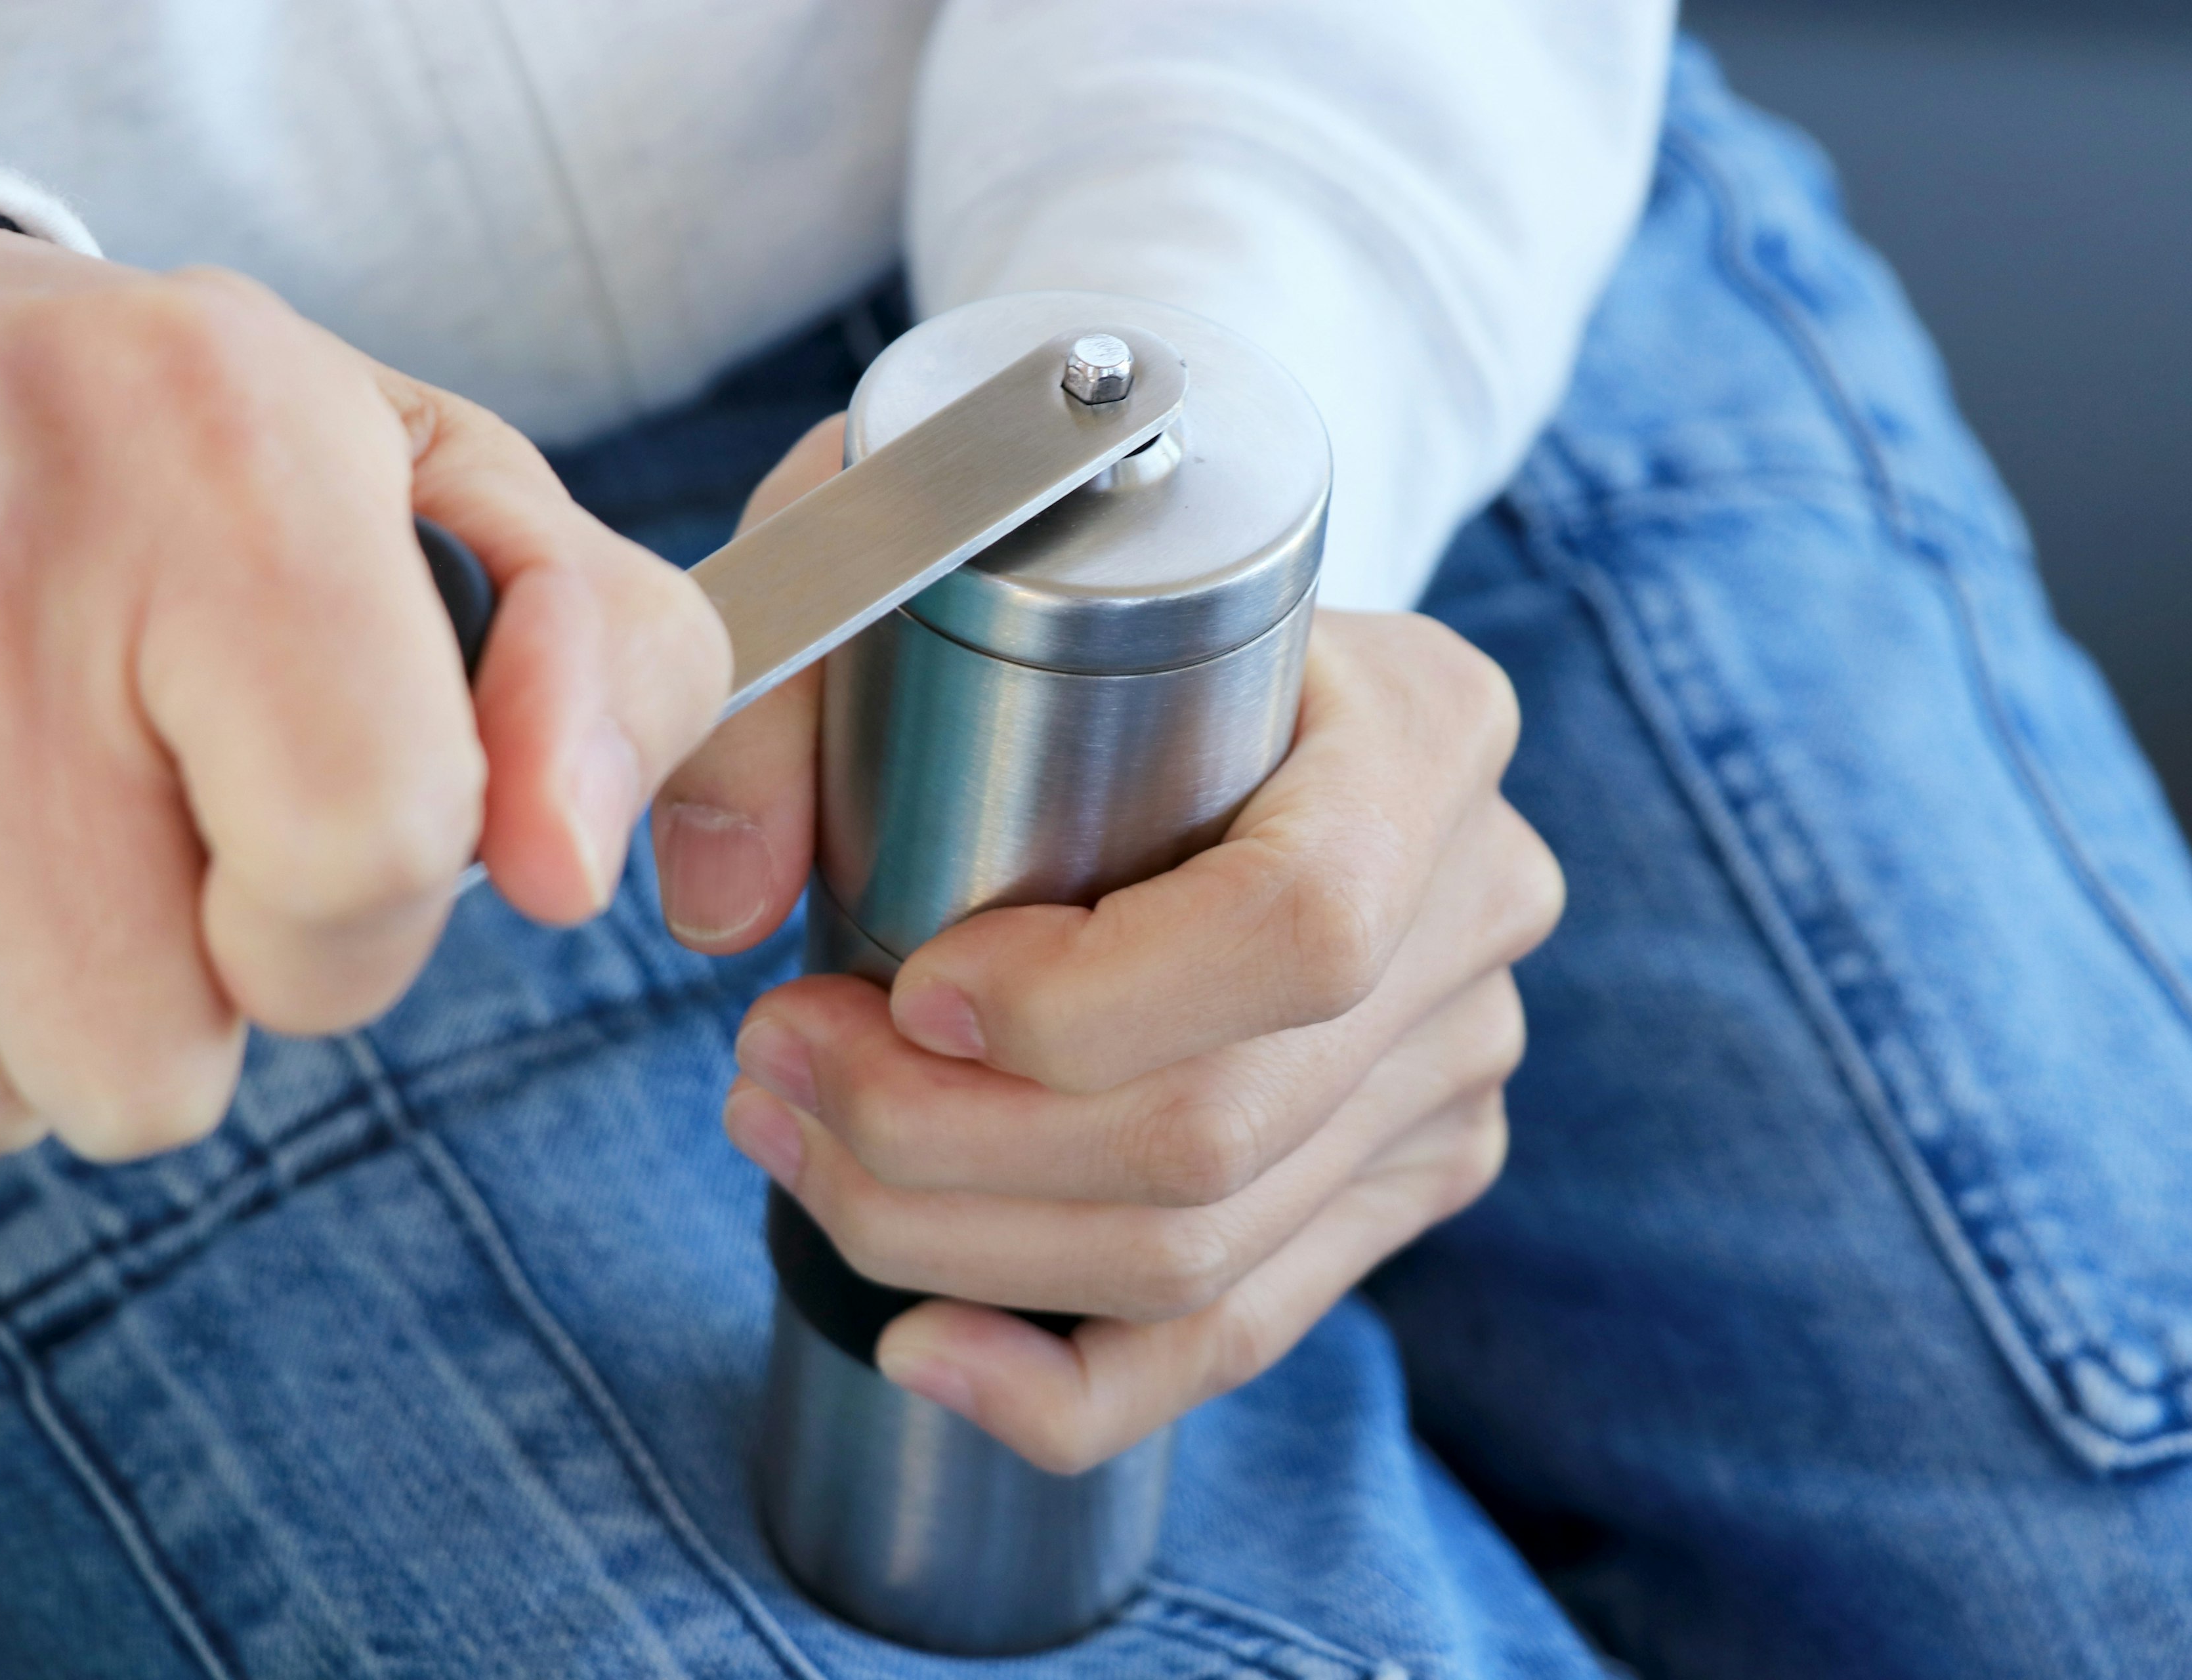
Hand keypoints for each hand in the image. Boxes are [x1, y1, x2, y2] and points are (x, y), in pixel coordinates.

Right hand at [0, 211, 726, 1165]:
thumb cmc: (185, 454)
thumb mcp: (445, 493)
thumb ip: (608, 669)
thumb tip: (568, 872)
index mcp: (227, 452)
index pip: (360, 855)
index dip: (356, 938)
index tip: (312, 877)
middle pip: (139, 1055)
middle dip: (178, 1001)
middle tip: (145, 838)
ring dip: (19, 1016)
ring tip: (12, 832)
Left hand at [655, 420, 1561, 1471]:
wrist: (1209, 660)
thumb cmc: (1069, 596)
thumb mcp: (919, 557)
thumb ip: (784, 684)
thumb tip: (717, 902)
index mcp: (1424, 729)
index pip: (1301, 922)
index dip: (1089, 1002)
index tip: (907, 986)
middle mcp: (1474, 906)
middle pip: (1222, 1126)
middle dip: (948, 1144)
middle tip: (770, 1070)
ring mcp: (1449, 1065)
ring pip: (1207, 1251)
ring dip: (959, 1240)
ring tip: (796, 1145)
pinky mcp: (1398, 1177)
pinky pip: (1240, 1331)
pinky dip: (1069, 1379)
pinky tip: (923, 1346)